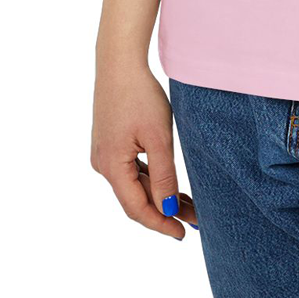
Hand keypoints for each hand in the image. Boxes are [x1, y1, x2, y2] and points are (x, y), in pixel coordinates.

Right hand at [91, 60, 196, 237]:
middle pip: (135, 198)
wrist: (119, 63)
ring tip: (190, 205)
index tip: (182, 234)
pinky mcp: (110, 143)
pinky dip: (151, 180)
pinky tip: (170, 184)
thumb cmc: (140, 96)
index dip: (160, 224)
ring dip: (160, 196)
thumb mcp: (158, 138)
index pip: (136, 208)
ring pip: (135, 185)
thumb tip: (168, 210)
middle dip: (165, 211)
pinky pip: (131, 170)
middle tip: (196, 221)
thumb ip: (163, 176)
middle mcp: (103, 164)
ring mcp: (104, 153)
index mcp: (111, 166)